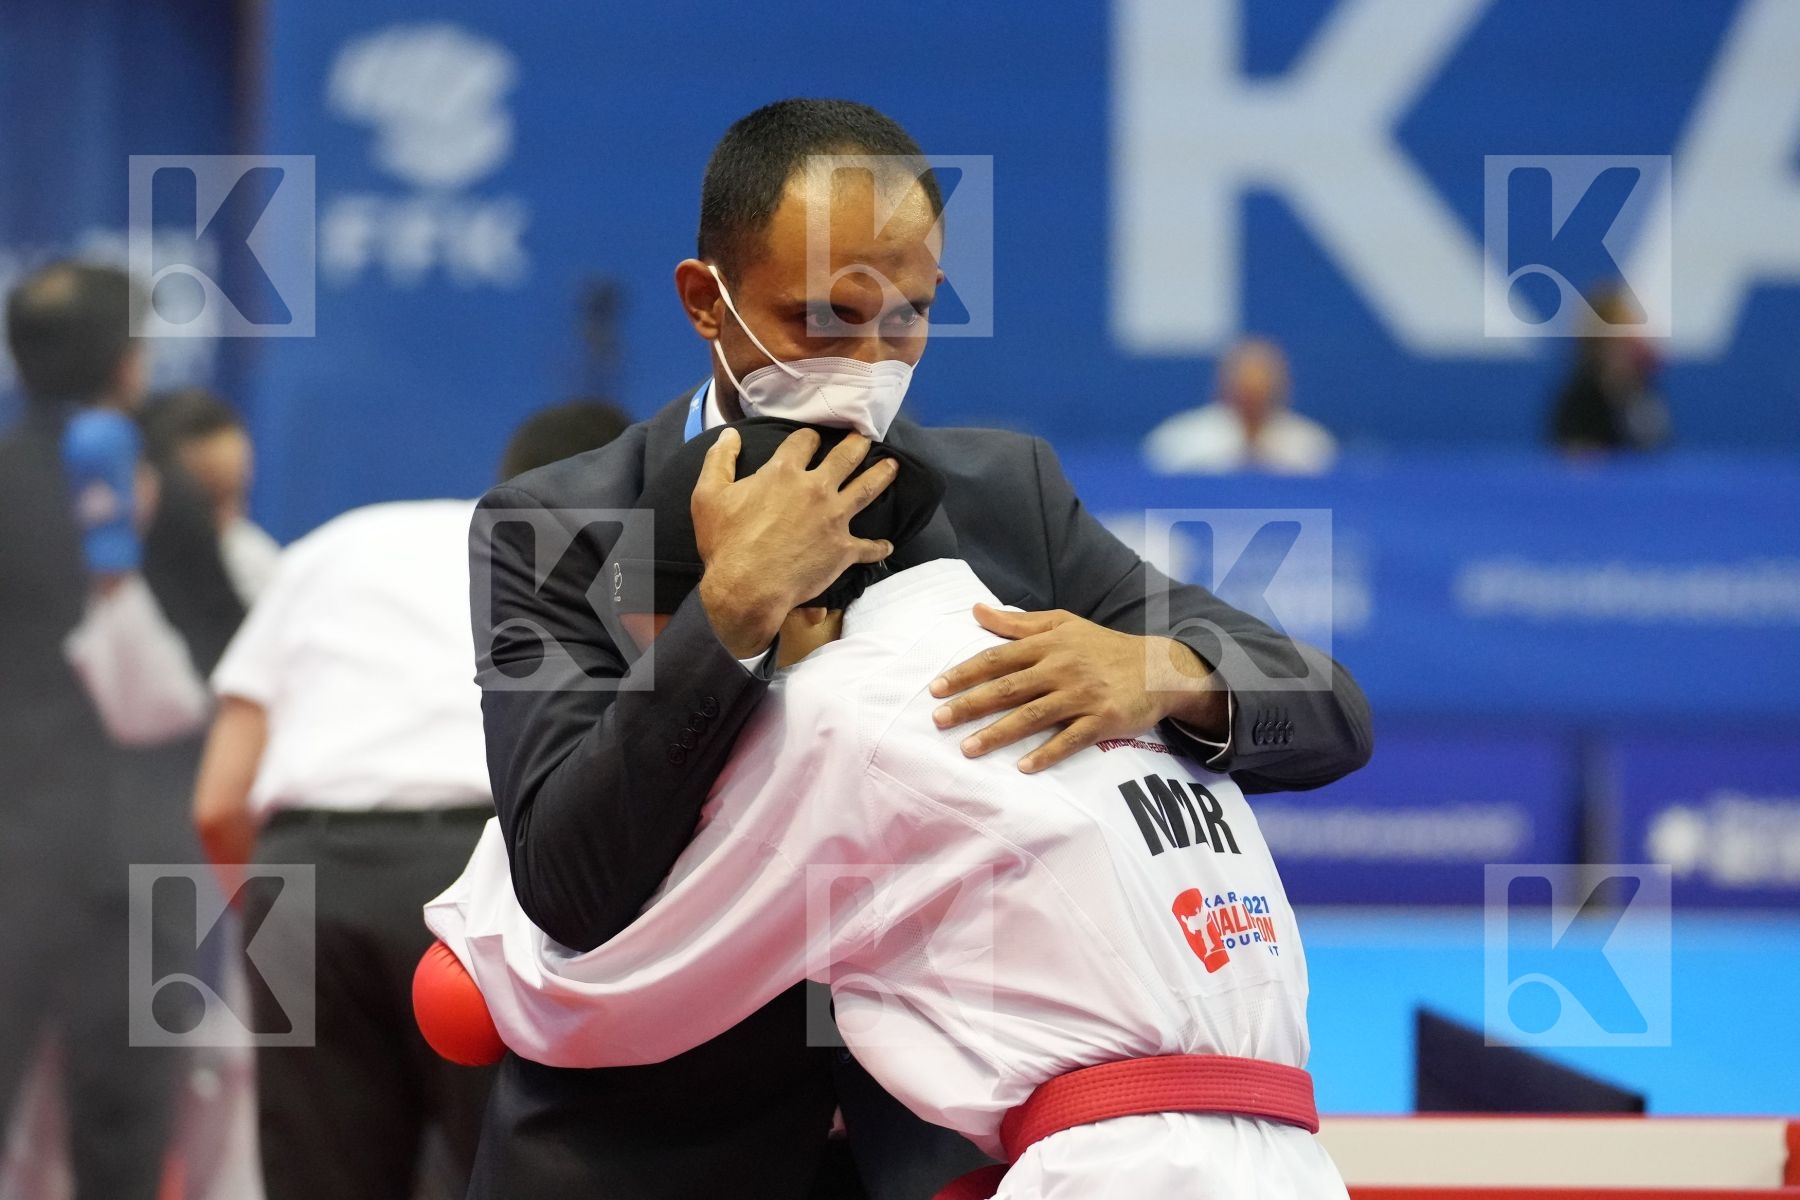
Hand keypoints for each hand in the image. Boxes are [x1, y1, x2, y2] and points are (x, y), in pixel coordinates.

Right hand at [691, 427, 897, 656]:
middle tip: (864, 437)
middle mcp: (815, 489)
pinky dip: (879, 547)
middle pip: (845, 457)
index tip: (814, 437)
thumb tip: (730, 434)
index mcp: (783, 473)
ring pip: (867, 489)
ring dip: (882, 475)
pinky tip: (886, 546)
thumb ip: (719, 460)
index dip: (809, 437)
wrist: (748, 588)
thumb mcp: (708, 495)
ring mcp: (834, 518)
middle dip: (856, 444)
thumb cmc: (726, 543)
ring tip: (893, 466)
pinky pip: (869, 547)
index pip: (804, 442)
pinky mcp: (844, 549)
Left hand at [928, 606, 1222, 772]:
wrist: (1159, 667)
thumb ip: (1017, 622)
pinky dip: (1047, 753)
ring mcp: (1083, 695)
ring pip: (1033, 715)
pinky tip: (1024, 767)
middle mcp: (1062, 667)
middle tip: (939, 720)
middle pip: (1008, 687)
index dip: (965, 673)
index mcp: (1048, 644)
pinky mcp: (1104, 719)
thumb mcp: (1063, 624)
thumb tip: (976, 610)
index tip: (936, 688)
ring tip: (968, 749)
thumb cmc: (1103, 646)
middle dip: (971, 704)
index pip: (997, 658)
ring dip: (999, 733)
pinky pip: (1071, 739)